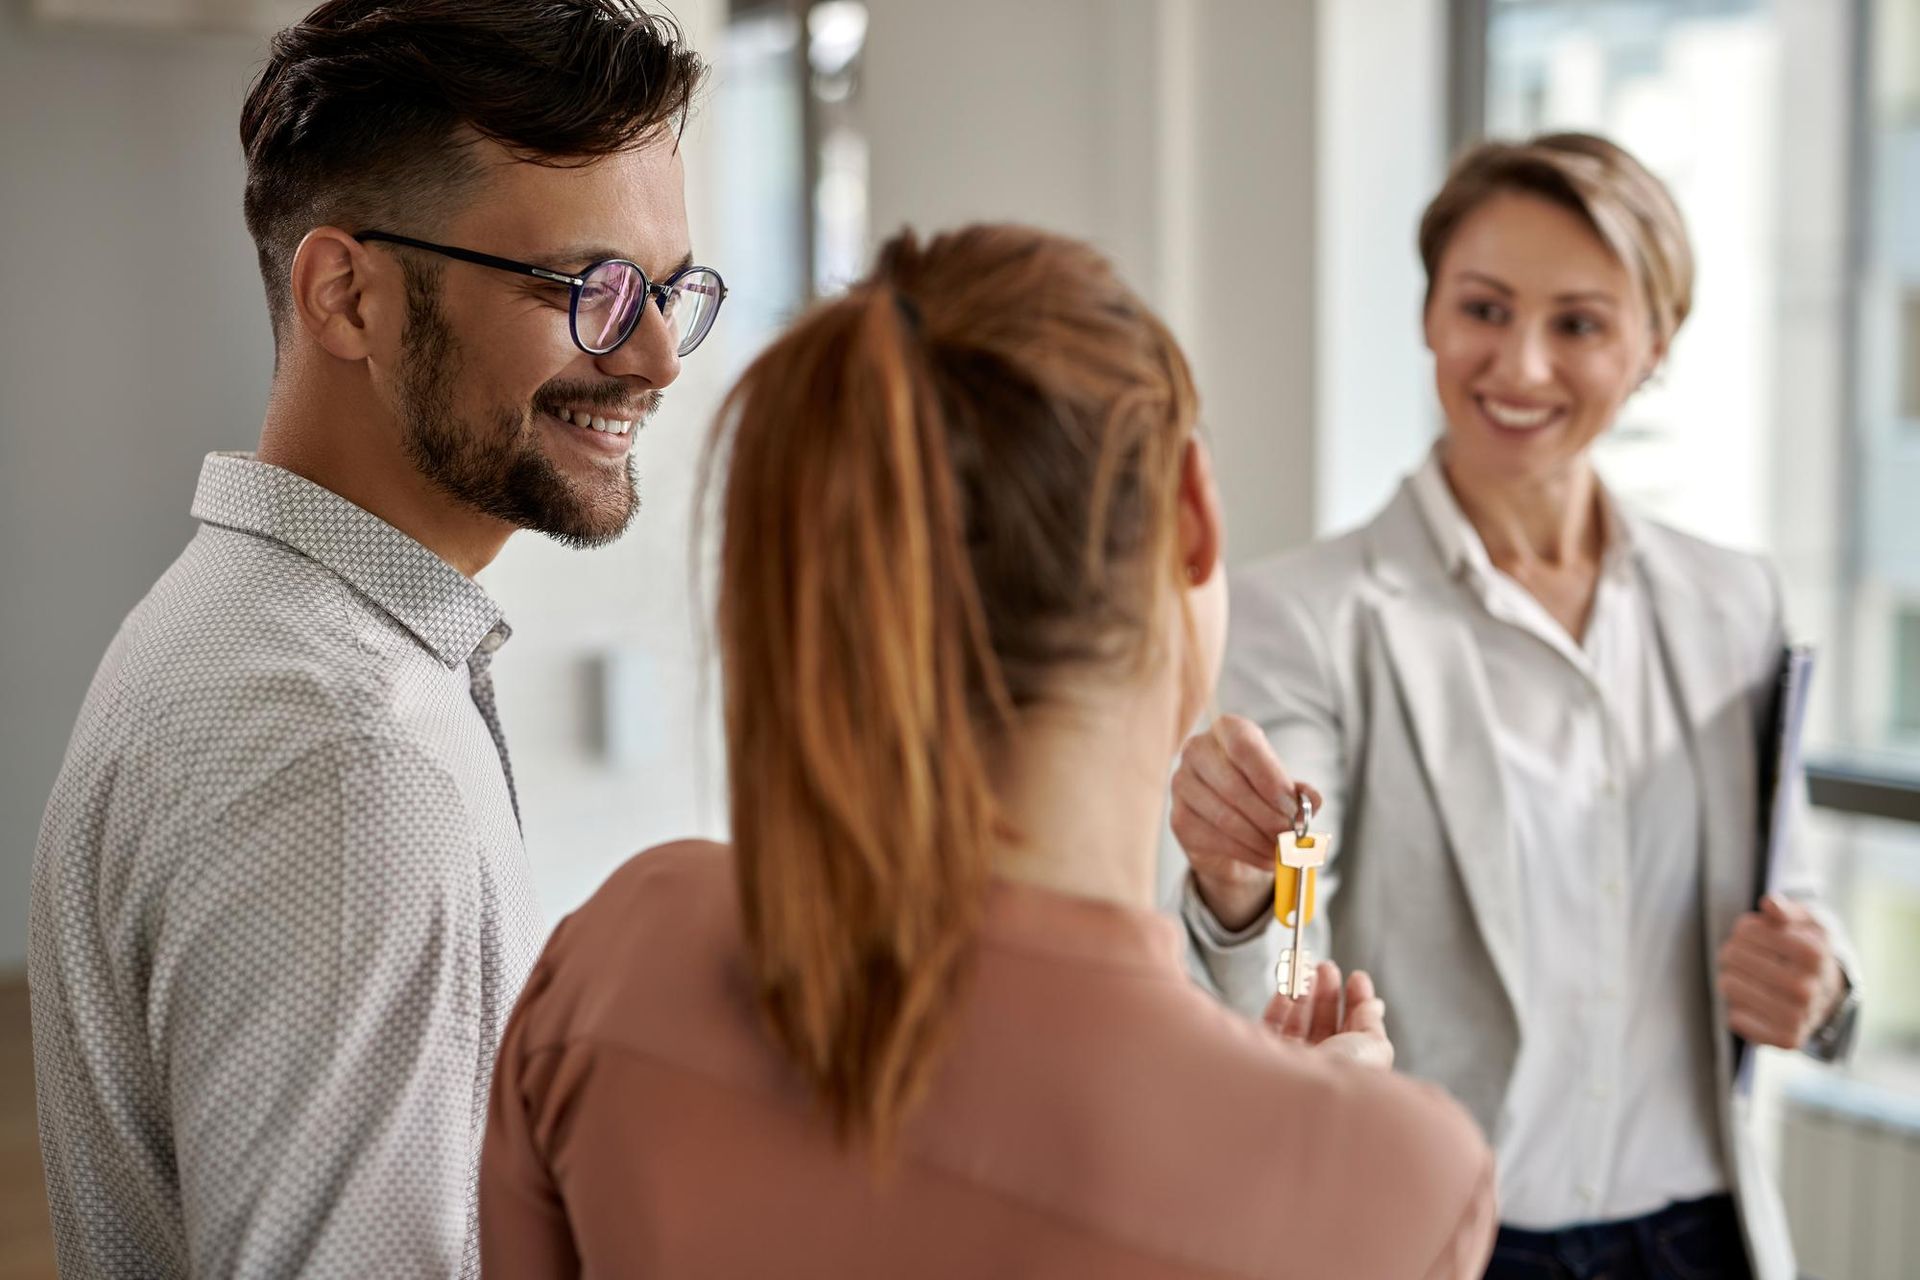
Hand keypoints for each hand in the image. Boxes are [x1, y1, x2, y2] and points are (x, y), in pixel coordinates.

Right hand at [1170, 715, 1322, 930]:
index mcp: (1227, 730)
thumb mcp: (1284, 788)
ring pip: (1224, 818)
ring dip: (1259, 840)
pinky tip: (1265, 857)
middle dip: (1268, 818)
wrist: (1229, 822)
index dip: (1270, 779)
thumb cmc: (1259, 794)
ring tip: (1282, 850)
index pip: (1244, 748)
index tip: (1292, 808)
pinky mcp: (1179, 819)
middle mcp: (1197, 751)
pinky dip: (1247, 853)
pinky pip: (1215, 840)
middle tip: (1291, 836)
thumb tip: (1313, 800)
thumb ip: (1300, 793)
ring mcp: (1182, 784)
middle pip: (1233, 786)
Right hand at [1262, 961, 1392, 1069]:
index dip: (1355, 1001)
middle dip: (1328, 991)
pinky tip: (1288, 987)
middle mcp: (1321, 1065)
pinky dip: (1279, 1002)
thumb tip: (1374, 1004)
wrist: (1308, 1091)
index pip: (1353, 1028)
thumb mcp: (1374, 1045)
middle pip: (1325, 1022)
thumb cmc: (1345, 1074)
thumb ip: (1372, 1022)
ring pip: (1298, 1020)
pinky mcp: (1267, 1057)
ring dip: (1304, 991)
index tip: (1356, 978)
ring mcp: (1294, 1062)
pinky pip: (1272, 1025)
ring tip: (1309, 969)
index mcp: (1349, 1065)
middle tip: (1328, 967)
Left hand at [1716, 894, 1844, 1049]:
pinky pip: (1737, 1019)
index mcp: (1814, 954)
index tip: (1751, 932)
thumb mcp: (1807, 921)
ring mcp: (1799, 1016)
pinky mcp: (1787, 1039)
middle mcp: (1807, 988)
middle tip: (1741, 954)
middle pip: (1732, 956)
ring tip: (1745, 976)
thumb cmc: (1811, 950)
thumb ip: (1787, 910)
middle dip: (1731, 950)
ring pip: (1729, 986)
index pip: (1747, 930)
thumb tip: (1770, 904)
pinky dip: (1737, 1008)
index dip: (1743, 928)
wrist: (1831, 993)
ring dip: (1729, 977)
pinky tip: (1752, 1002)